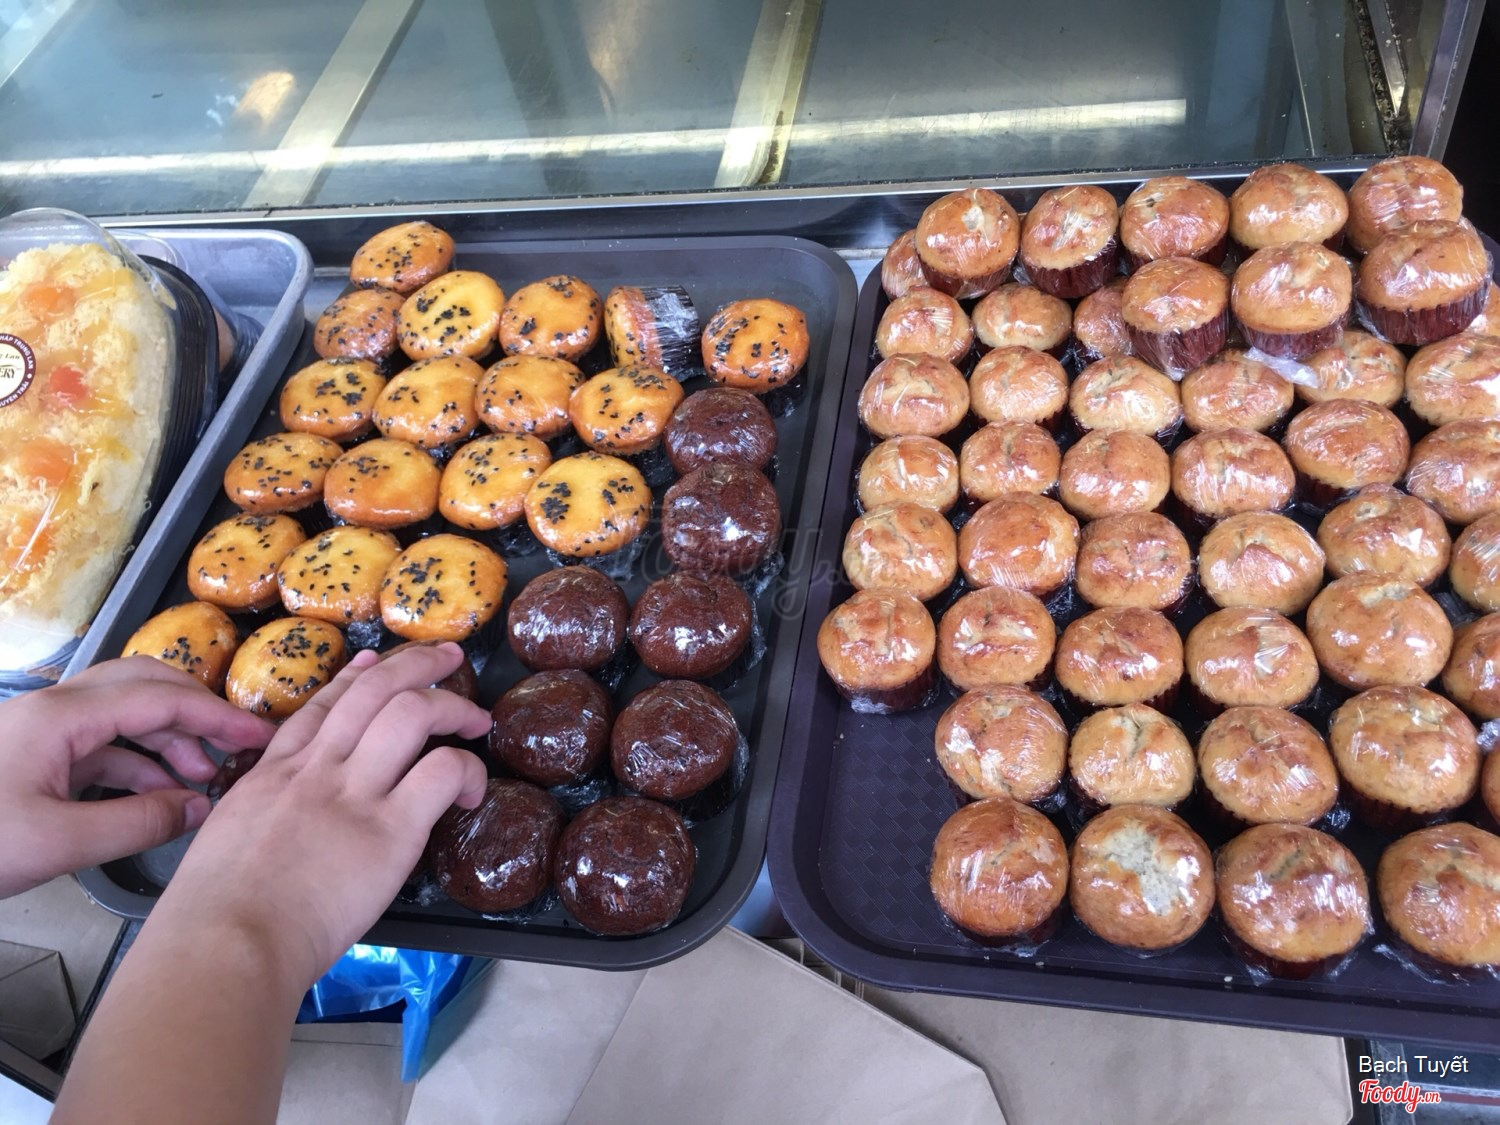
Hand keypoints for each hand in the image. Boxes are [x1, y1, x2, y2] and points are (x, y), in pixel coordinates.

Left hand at [0, 657, 274, 897]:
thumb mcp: (59, 842)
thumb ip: (137, 821)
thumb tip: (200, 808)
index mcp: (63, 717)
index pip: (162, 698)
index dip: (218, 716)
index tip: (260, 738)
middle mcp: (55, 711)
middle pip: (144, 685)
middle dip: (196, 713)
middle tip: (236, 746)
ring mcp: (41, 733)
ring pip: (123, 714)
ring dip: (168, 741)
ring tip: (203, 780)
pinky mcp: (31, 758)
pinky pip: (100, 745)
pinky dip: (139, 763)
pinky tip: (160, 796)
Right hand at [149, 643, 488, 990]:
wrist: (227, 942)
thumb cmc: (213, 916)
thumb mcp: (221, 839)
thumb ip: (256, 818)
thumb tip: (273, 832)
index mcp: (273, 773)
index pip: (321, 706)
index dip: (355, 677)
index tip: (376, 661)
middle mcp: (316, 769)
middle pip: (374, 688)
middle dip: (416, 663)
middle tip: (447, 656)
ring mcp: (354, 793)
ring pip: (412, 712)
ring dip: (453, 705)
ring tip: (475, 720)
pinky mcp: (392, 829)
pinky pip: (443, 771)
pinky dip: (467, 770)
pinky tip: (470, 794)